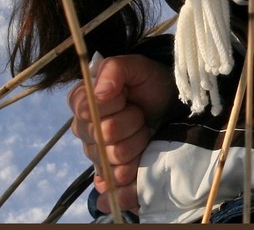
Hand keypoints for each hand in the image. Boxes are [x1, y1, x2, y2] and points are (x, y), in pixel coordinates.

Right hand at [67, 54, 176, 214]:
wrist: (171, 106)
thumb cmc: (150, 83)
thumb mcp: (137, 67)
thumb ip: (114, 69)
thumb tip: (100, 92)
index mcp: (82, 102)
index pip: (86, 111)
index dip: (112, 105)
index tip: (126, 96)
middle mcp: (84, 130)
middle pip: (103, 137)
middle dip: (130, 124)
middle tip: (140, 114)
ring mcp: (96, 155)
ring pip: (113, 159)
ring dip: (137, 144)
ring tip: (144, 132)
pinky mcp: (111, 175)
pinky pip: (113, 186)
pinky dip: (126, 185)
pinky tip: (135, 175)